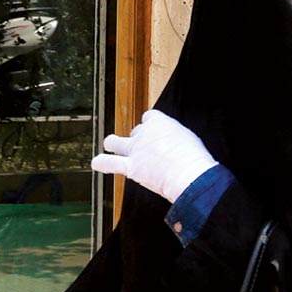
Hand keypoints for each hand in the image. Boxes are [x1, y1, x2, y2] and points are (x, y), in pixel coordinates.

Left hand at [90, 109, 217, 201]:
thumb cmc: (194, 159)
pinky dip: (102, 163)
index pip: (149, 117)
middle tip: (147, 150)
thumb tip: (176, 150)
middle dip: (138, 139)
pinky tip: (97, 163)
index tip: (155, 134)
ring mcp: (135, 149)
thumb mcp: (188, 139)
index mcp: (160, 122)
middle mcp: (144, 133)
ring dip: (113, 144)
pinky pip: (109, 163)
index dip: (151, 126)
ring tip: (112, 146)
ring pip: (115, 141)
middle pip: (135, 131)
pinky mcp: (131, 166)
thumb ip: (176, 141)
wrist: (189, 174)